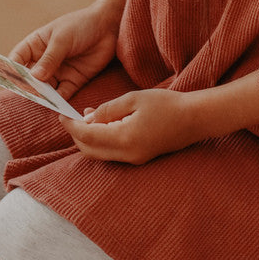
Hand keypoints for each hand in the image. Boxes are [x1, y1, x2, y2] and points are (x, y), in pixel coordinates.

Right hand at [10, 0, 128, 97]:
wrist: (108, 26)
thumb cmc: (81, 25)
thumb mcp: (62, 39)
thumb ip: (50, 58)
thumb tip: (34, 77)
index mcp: (35, 46)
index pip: (17, 60)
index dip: (10, 71)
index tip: (8, 81)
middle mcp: (43, 61)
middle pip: (29, 79)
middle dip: (27, 87)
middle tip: (26, 94)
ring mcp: (58, 72)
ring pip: (45, 89)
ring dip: (43, 97)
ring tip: (42, 102)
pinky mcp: (73, 81)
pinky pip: (62, 95)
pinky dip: (59, 102)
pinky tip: (57, 106)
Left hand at [61, 72, 258, 163]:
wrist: (196, 119)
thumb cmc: (168, 104)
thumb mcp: (134, 99)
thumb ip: (108, 109)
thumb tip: (87, 118)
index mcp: (124, 139)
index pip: (86, 137)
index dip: (71, 126)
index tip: (61, 114)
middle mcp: (127, 155)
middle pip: (89, 151)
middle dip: (77, 135)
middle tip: (71, 117)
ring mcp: (134, 159)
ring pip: (100, 153)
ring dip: (90, 137)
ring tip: (89, 115)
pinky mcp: (140, 158)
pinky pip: (113, 152)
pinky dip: (103, 140)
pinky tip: (105, 122)